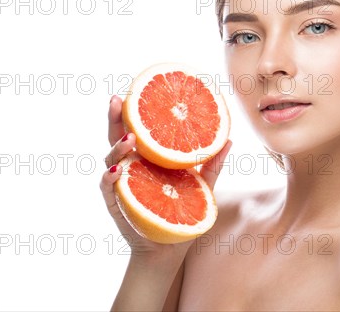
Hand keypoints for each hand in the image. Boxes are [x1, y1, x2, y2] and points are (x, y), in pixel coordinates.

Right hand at [99, 95, 231, 261]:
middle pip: (118, 138)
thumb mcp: (202, 187)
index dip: (133, 112)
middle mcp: (133, 168)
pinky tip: (118, 171)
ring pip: (111, 160)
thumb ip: (213, 165)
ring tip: (130, 139)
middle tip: (117, 100)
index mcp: (150, 160)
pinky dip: (110, 178)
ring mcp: (123, 185)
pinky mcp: (118, 204)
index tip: (133, 91)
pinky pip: (108, 188)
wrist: (171, 249)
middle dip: (115, 118)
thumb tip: (230, 141)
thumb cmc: (183, 214)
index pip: (138, 131)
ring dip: (117, 148)